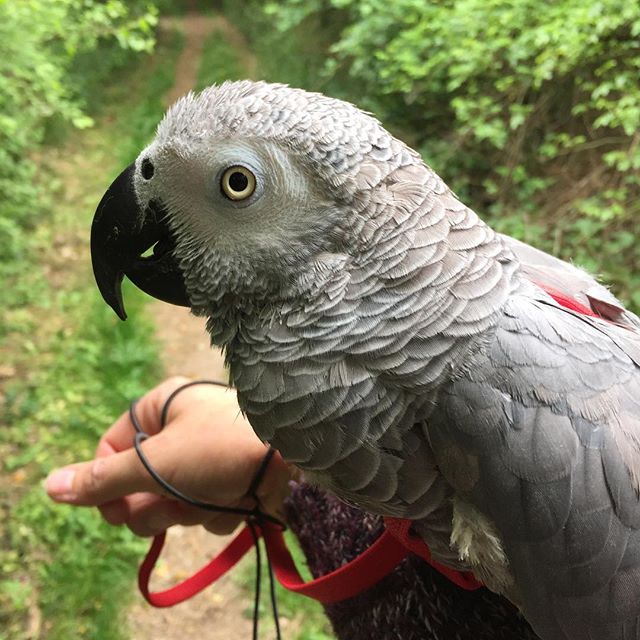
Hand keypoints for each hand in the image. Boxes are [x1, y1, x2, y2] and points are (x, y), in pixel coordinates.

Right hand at [45, 377, 293, 536]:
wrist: (298, 453)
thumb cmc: (222, 447)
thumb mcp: (157, 463)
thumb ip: (105, 479)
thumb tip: (51, 486)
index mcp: (161, 407)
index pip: (112, 449)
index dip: (108, 485)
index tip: (114, 513)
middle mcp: (183, 427)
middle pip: (143, 482)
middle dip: (158, 502)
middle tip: (174, 502)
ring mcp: (210, 454)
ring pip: (177, 501)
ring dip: (193, 509)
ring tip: (216, 493)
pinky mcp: (233, 476)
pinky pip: (209, 507)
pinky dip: (220, 510)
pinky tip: (240, 498)